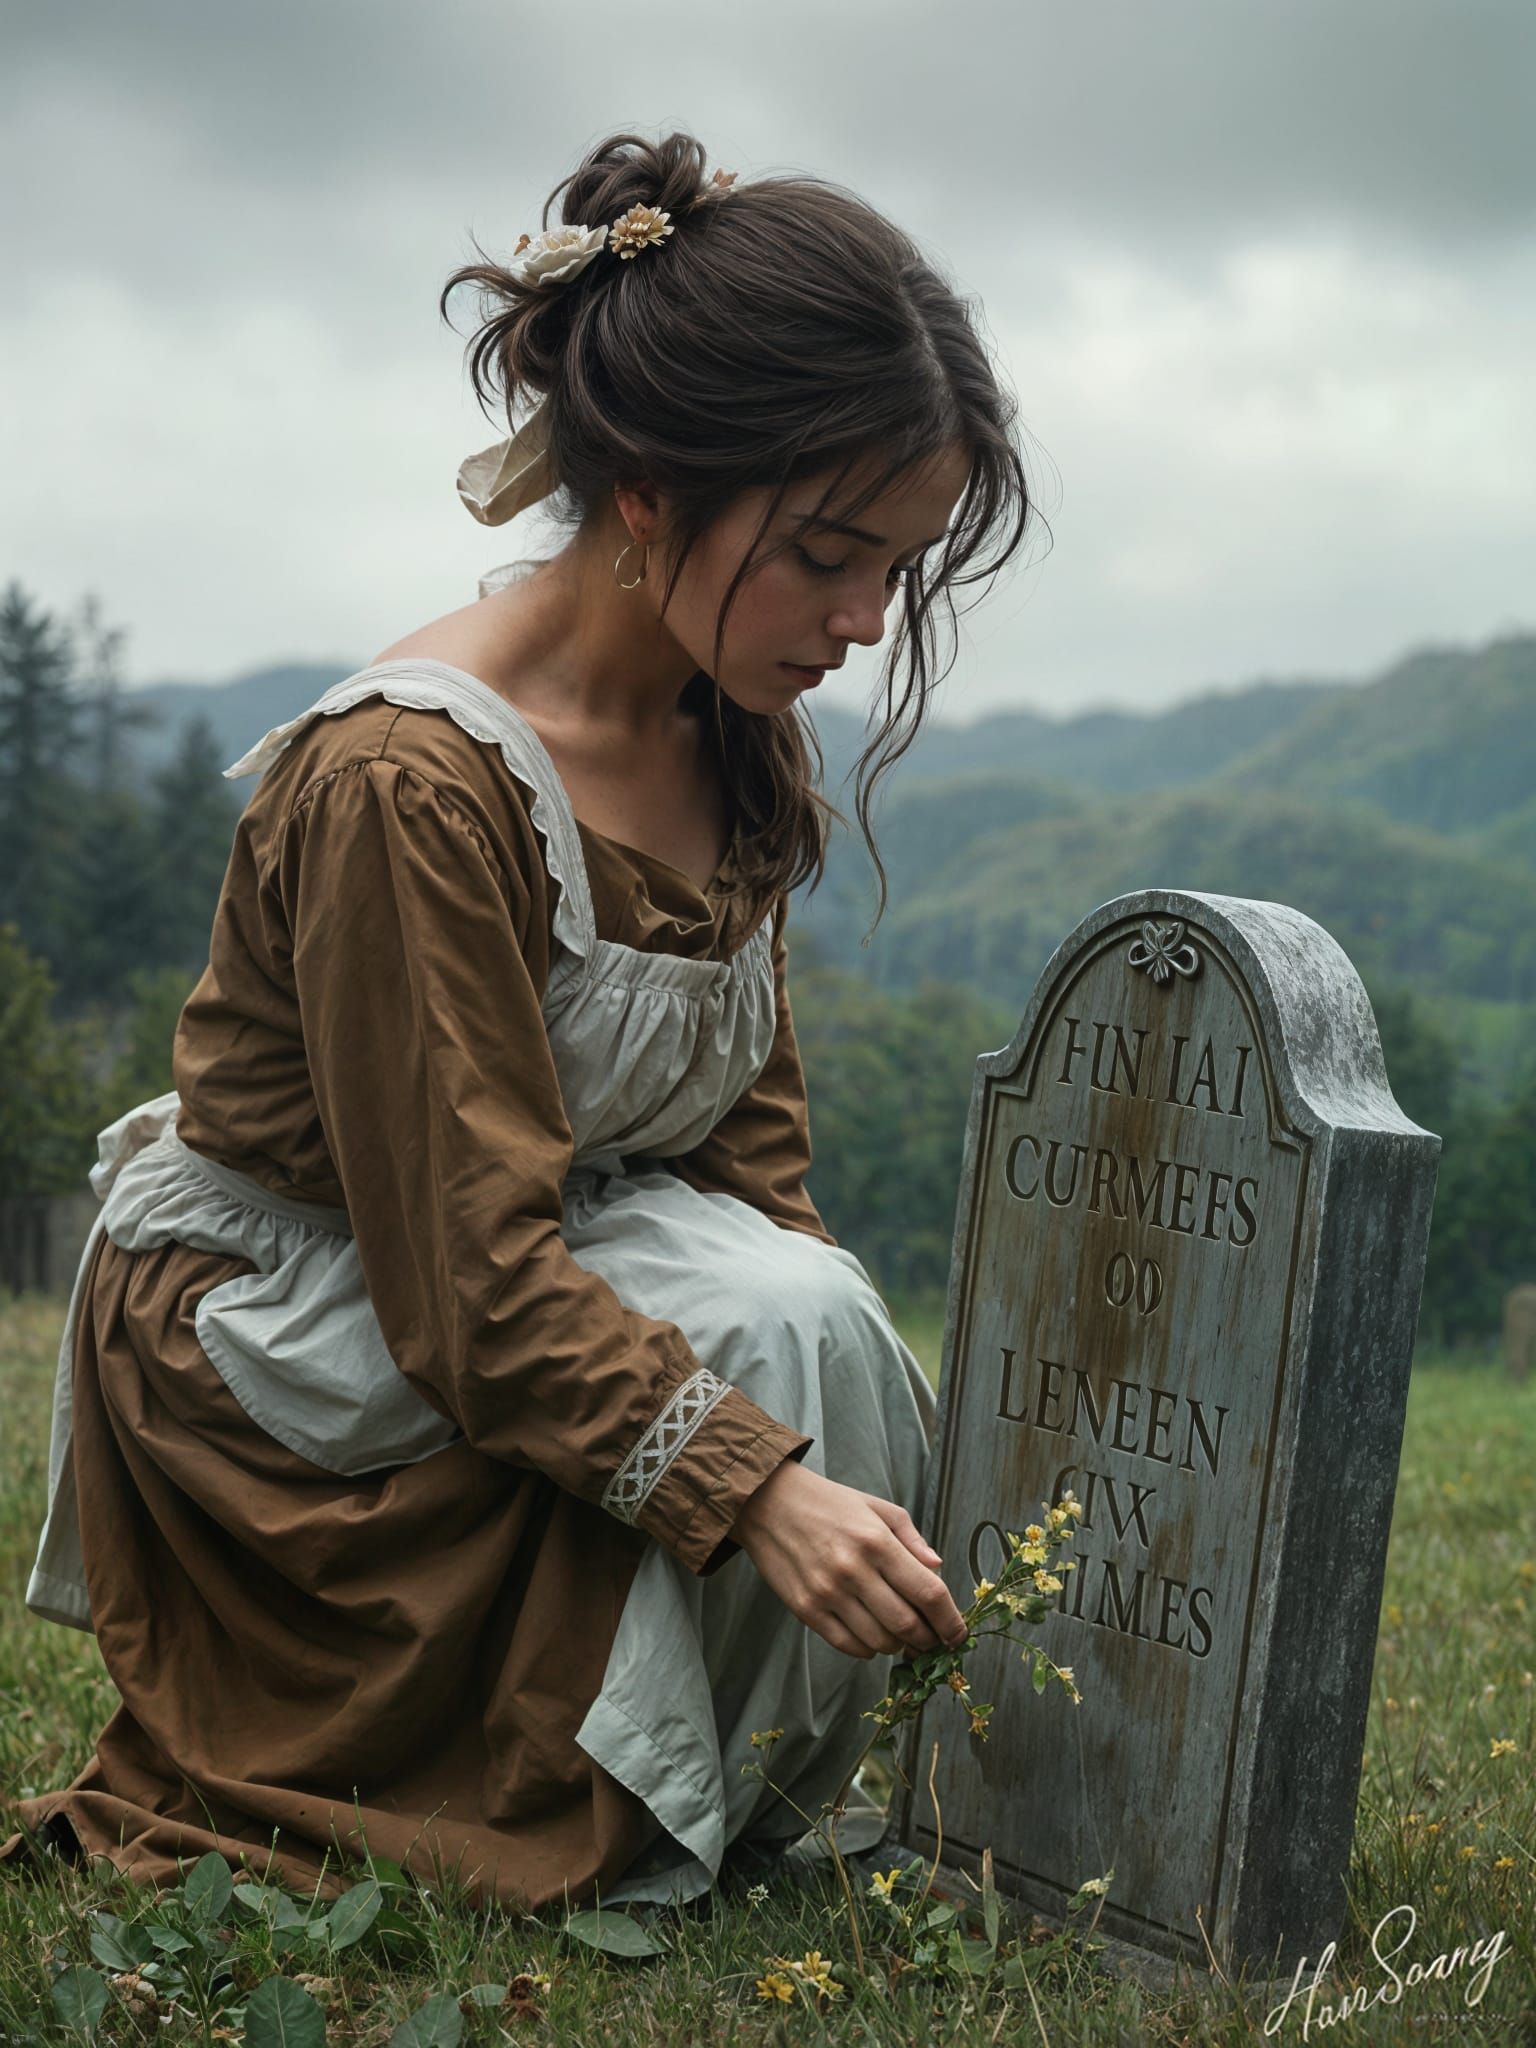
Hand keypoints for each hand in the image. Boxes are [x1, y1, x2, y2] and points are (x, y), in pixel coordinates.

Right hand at [729, 1458, 968, 1660]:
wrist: (767, 1503)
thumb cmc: (829, 1503)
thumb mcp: (876, 1507)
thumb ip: (911, 1538)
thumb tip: (938, 1568)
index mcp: (877, 1541)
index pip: (928, 1592)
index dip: (950, 1621)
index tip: (958, 1634)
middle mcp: (854, 1570)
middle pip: (907, 1625)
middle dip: (928, 1640)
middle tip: (933, 1640)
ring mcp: (827, 1593)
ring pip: (879, 1641)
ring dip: (898, 1646)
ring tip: (901, 1636)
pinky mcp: (805, 1610)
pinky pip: (847, 1645)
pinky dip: (867, 1649)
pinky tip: (872, 1637)